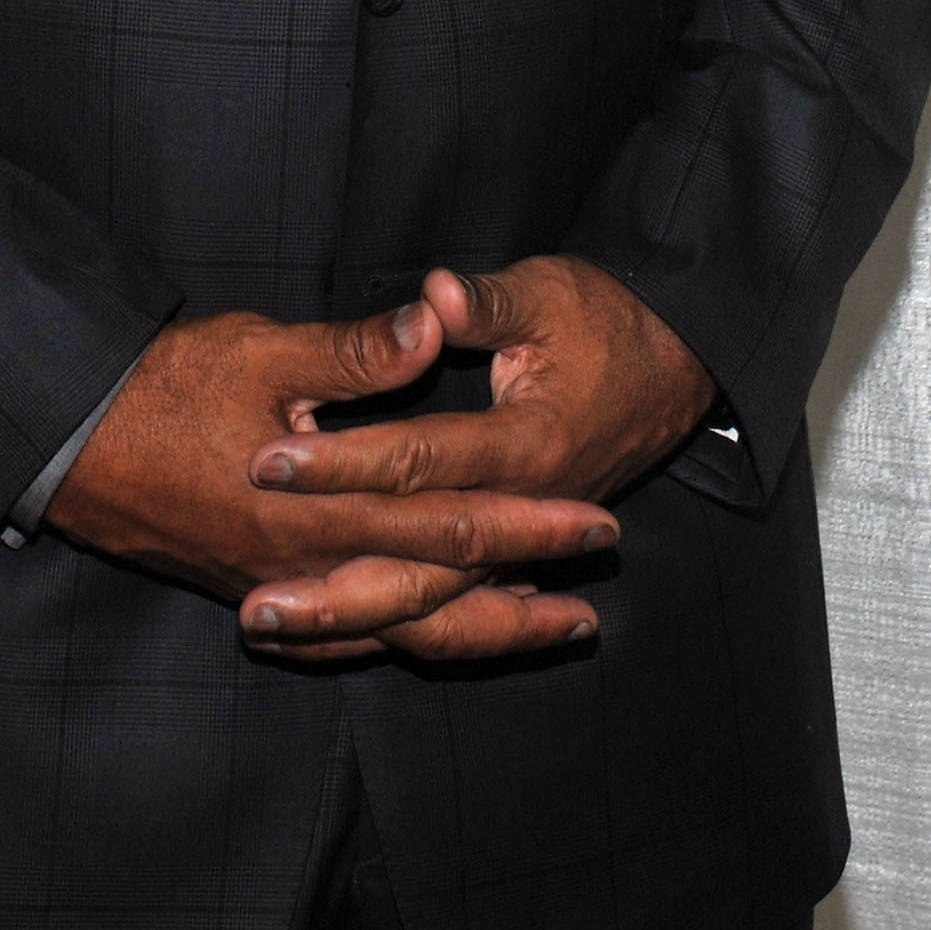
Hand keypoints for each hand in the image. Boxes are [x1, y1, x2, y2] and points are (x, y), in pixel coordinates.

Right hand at [46, 301, 616, 662]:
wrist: (68, 443)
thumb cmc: (162, 386)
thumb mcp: (260, 349)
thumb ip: (354, 351)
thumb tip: (434, 325)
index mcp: (319, 510)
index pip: (448, 521)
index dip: (526, 522)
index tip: (593, 519)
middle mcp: (308, 568)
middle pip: (439, 590)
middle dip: (523, 586)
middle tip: (596, 584)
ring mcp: (281, 589)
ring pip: (400, 629)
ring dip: (479, 628)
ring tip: (548, 626)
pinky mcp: (254, 590)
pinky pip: (346, 637)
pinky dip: (403, 639)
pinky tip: (432, 635)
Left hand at [236, 257, 713, 642]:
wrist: (677, 361)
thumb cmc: (608, 320)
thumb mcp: (550, 293)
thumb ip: (486, 304)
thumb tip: (435, 295)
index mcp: (526, 444)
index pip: (417, 460)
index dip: (341, 460)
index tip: (268, 460)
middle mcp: (521, 507)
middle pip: (419, 566)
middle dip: (333, 588)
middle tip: (254, 607)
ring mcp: (523, 540)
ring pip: (434, 607)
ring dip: (353, 622)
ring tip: (272, 630)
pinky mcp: (519, 549)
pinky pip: (455, 612)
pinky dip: (398, 629)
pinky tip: (337, 635)